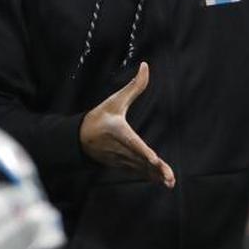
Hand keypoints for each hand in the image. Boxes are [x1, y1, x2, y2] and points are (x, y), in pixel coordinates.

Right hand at [80, 63, 175, 186]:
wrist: (79, 137)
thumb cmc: (100, 117)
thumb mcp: (115, 100)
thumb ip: (134, 86)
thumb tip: (146, 66)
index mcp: (119, 132)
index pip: (133, 143)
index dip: (143, 152)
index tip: (154, 159)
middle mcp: (120, 148)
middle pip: (140, 160)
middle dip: (155, 169)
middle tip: (169, 177)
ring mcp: (121, 159)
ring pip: (140, 169)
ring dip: (155, 176)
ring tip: (170, 183)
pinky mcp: (121, 164)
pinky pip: (137, 172)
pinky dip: (149, 177)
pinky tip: (162, 182)